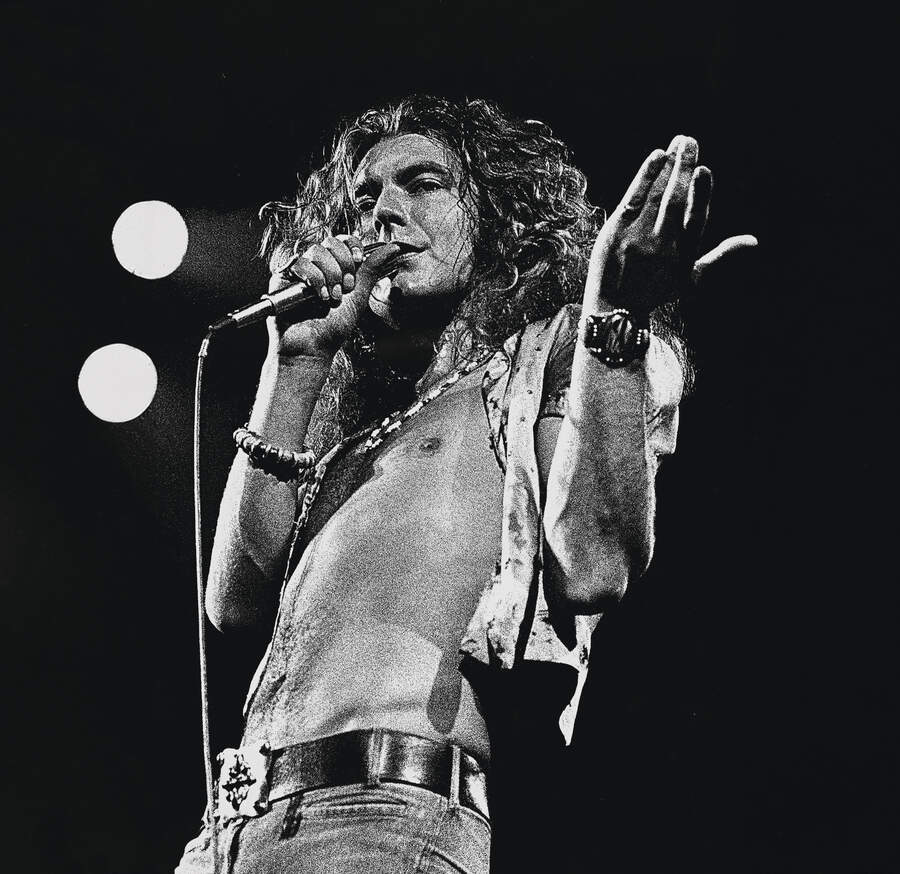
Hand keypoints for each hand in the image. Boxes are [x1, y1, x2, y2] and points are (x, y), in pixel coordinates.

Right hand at [266, 235, 401, 357]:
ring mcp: (299, 270)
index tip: (359, 261)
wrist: (313, 347)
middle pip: (330, 242)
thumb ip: (372, 269)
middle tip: (345, 288)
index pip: (343, 240)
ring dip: (330, 275)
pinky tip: (318, 297)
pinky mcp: (282, 277)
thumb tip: (392, 248)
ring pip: (316, 250)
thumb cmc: (333, 328)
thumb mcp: (359, 295)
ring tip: (331, 298)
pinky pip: (299, 262)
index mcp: (335, 267)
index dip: (352, 246)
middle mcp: (316, 266)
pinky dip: (314, 278)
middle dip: (343, 265)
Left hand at [585, 135, 756, 314]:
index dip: (700, 195)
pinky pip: (634, 198)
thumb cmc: (656, 291)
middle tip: (690, 141)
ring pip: (657, 196)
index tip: (705, 170)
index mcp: (683, 255)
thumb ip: (722, 255)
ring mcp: (637, 238)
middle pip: (675, 202)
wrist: (614, 308)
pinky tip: (657, 155)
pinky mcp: (616, 231)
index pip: (695, 220)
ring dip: (668, 166)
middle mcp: (661, 246)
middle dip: (683, 169)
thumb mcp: (692, 277)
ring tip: (679, 142)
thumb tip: (754, 241)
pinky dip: (645, 176)